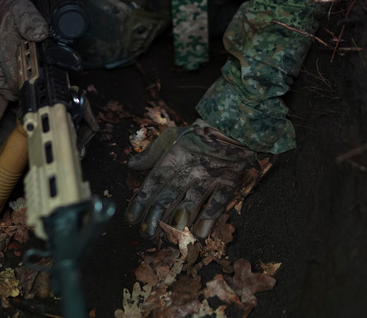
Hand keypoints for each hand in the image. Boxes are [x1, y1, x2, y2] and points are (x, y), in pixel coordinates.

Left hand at [125, 119, 256, 238]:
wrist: (234, 129)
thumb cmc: (198, 135)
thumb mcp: (173, 136)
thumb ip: (152, 153)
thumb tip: (131, 165)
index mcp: (176, 154)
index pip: (156, 179)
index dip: (143, 199)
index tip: (132, 217)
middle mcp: (192, 166)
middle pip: (171, 193)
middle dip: (157, 215)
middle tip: (146, 234)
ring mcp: (211, 176)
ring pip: (192, 201)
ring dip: (179, 220)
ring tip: (169, 237)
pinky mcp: (228, 183)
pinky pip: (217, 203)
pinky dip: (208, 219)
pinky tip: (199, 233)